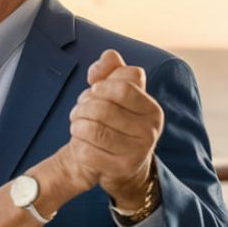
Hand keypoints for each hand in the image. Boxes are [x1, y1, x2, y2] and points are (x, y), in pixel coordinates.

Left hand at [69, 49, 163, 208]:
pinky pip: (87, 152)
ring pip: (93, 130)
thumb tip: (108, 57)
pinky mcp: (119, 170)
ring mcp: (136, 153)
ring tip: (76, 125)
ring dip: (76, 125)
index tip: (93, 90)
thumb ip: (112, 69)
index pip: (123, 88)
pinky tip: (79, 143)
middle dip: (83, 107)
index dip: (100, 87)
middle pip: (103, 109)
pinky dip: (77, 145)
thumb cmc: (118, 122)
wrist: (123, 165)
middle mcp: (149, 132)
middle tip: (78, 111)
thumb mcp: (118, 93)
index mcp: (152, 110)